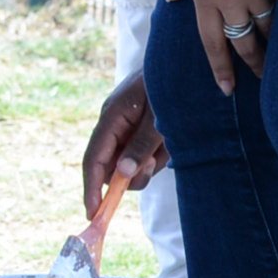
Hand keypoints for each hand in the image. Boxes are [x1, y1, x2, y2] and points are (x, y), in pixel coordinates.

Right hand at [82, 73, 164, 211]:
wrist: (185, 63)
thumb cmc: (171, 86)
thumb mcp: (159, 118)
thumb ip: (140, 145)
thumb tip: (122, 175)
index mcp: (112, 116)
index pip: (94, 159)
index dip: (91, 188)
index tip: (94, 213)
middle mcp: (114, 124)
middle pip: (111, 167)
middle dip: (132, 175)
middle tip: (155, 162)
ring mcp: (126, 128)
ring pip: (129, 165)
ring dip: (148, 165)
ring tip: (166, 144)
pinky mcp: (140, 131)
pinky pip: (143, 156)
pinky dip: (156, 157)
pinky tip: (168, 141)